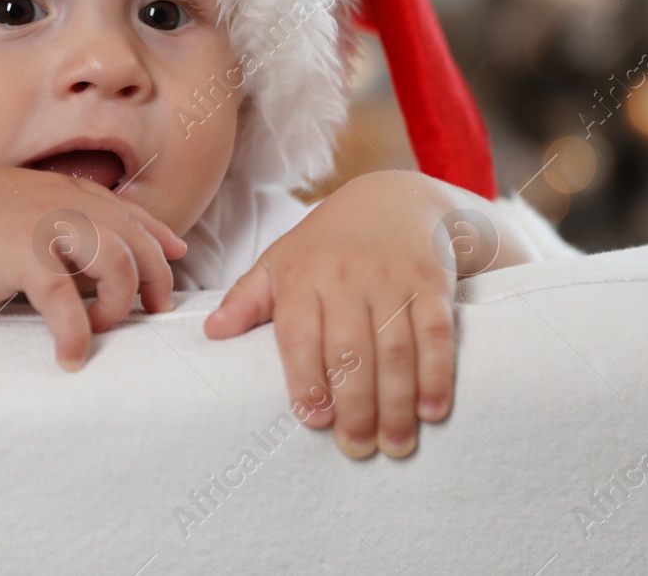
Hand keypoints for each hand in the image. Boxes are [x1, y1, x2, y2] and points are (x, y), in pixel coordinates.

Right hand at [0, 165, 186, 371]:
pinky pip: (67, 301)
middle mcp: (61, 202)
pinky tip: (72, 356)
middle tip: (154, 310)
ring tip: (101, 328)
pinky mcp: (23, 256)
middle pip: (133, 239)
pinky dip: (76, 333)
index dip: (156, 234)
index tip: (176, 254)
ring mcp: (44, 226)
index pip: (125, 210)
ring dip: (118, 303)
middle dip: (154, 276)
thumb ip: (52, 227)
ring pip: (116, 264)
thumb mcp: (14, 212)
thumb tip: (85, 261)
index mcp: (60, 191)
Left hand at [203, 171, 458, 459]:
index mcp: (303, 275)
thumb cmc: (328, 243)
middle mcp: (347, 276)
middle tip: (356, 447)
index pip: (300, 334)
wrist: (395, 199)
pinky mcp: (431, 284)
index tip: (314, 420)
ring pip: (395, 348)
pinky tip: (431, 411)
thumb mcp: (280, 261)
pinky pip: (435, 335)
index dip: (306, 379)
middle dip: (355, 405)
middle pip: (351, 349)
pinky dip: (436, 375)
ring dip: (397, 402)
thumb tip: (211, 333)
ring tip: (395, 444)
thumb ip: (247, 299)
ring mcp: (392, 279)